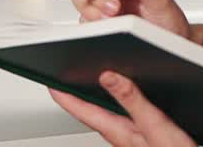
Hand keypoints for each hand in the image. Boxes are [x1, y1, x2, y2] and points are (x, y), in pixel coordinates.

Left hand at [50, 72, 193, 146]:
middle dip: (77, 88)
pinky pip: (122, 112)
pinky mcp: (142, 133)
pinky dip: (118, 97)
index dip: (62, 92)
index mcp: (116, 129)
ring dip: (97, 92)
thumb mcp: (154, 125)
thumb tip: (108, 76)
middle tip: (66, 69)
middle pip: (90, 107)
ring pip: (106, 109)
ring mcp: (130, 133)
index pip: (79, 109)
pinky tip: (124, 89)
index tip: (48, 75)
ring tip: (88, 74)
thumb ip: (132, 100)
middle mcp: (119, 131)